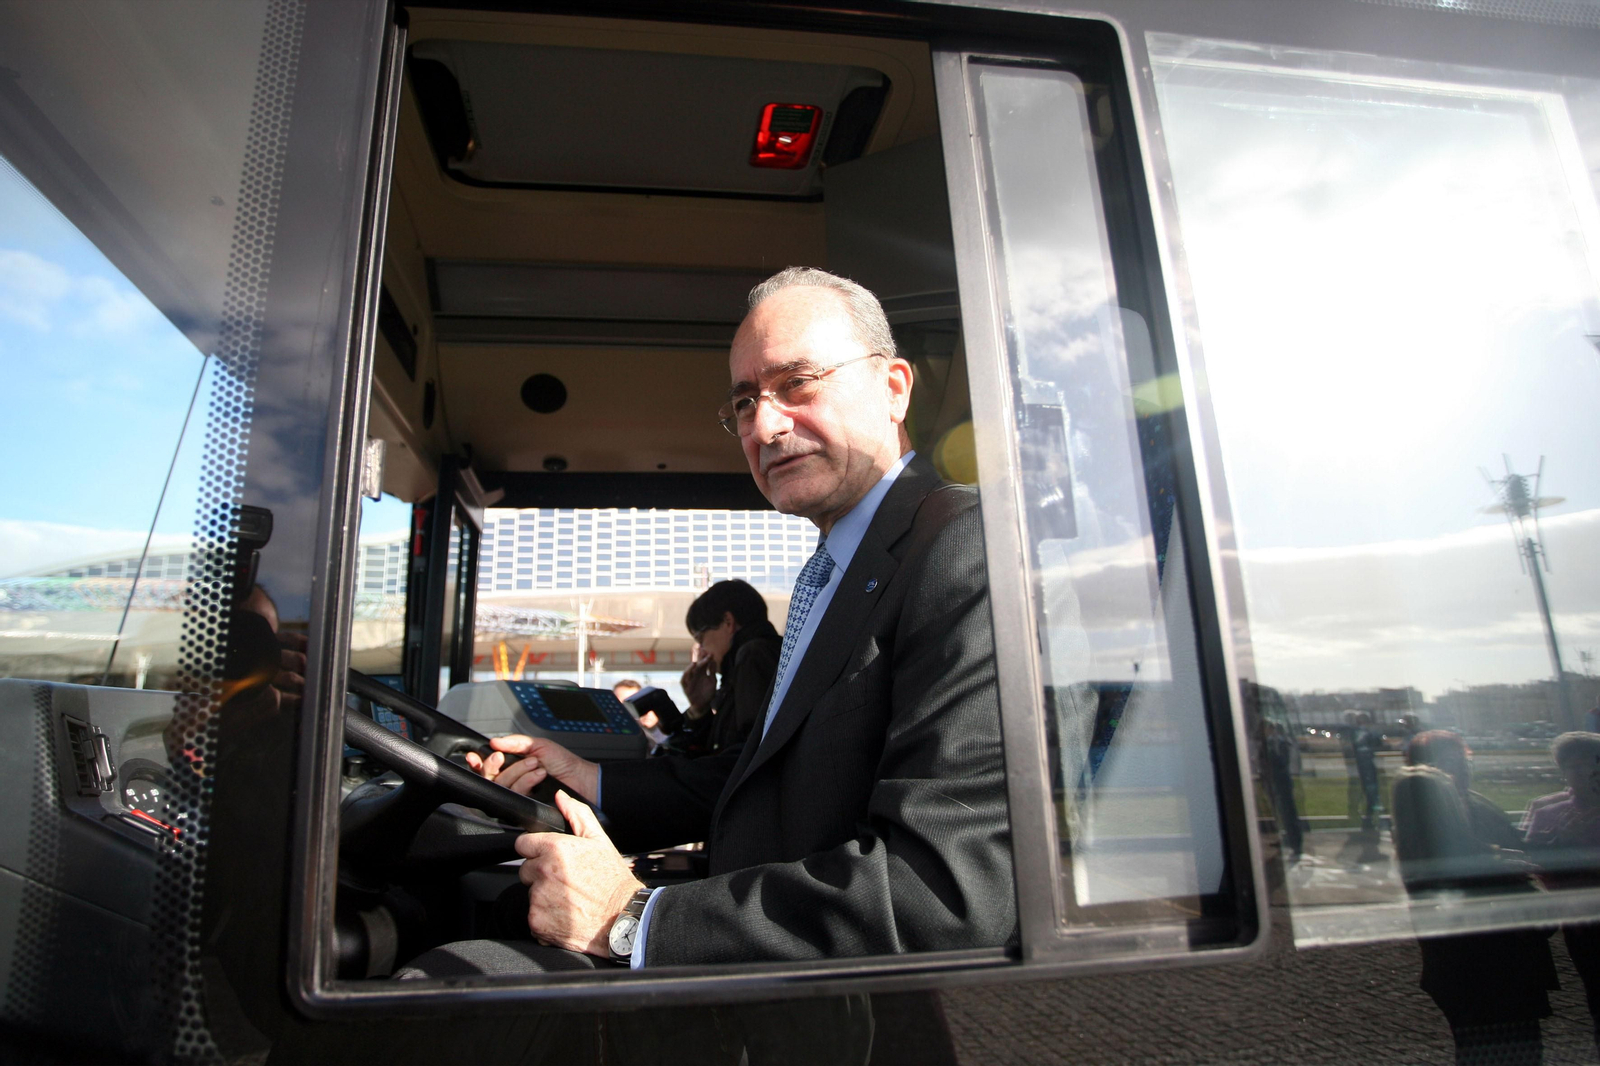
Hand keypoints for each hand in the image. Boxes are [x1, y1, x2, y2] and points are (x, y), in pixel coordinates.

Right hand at [465, 736, 598, 804]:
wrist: (580, 780)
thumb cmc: (562, 763)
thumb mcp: (537, 745)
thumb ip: (514, 742)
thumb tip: (493, 742)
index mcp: (512, 766)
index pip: (488, 766)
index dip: (477, 762)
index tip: (474, 756)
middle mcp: (512, 781)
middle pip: (489, 777)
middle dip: (495, 765)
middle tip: (503, 757)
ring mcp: (518, 795)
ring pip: (502, 785)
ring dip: (519, 771)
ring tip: (537, 765)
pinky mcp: (524, 807)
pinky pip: (514, 795)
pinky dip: (526, 781)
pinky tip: (539, 776)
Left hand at [517, 791, 645, 955]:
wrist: (623, 917)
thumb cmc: (612, 879)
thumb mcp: (599, 840)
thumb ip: (576, 814)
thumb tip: (560, 797)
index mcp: (556, 849)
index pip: (523, 844)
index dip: (537, 850)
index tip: (551, 858)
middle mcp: (544, 872)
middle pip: (525, 870)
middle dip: (541, 874)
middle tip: (565, 881)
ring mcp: (539, 899)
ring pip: (530, 894)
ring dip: (544, 897)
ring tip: (569, 899)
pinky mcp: (537, 923)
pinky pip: (533, 917)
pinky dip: (546, 918)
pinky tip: (566, 915)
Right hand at [680, 655, 715, 708]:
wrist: (703, 705)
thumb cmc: (708, 693)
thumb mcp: (712, 681)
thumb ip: (712, 672)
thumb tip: (714, 660)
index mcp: (702, 673)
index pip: (703, 663)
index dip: (706, 658)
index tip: (711, 653)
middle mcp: (695, 675)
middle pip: (696, 665)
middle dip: (698, 659)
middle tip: (703, 653)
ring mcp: (690, 681)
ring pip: (689, 671)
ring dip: (691, 667)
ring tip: (695, 662)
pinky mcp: (686, 687)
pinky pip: (683, 680)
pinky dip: (686, 675)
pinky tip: (688, 671)